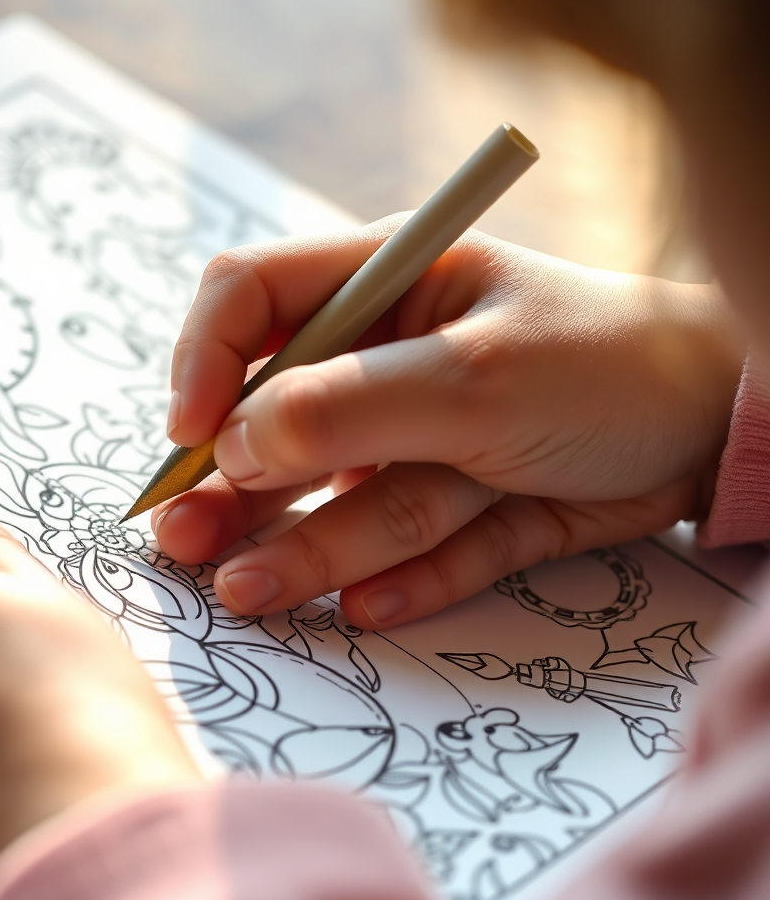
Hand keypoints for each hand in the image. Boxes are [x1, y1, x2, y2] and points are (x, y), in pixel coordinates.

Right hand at [154, 226, 743, 627]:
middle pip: (283, 422)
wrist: (719, 430)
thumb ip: (348, 409)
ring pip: (350, 501)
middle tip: (184, 538)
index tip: (189, 432)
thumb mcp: (472, 377)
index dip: (205, 358)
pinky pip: (422, 550)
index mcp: (384, 289)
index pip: (253, 299)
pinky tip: (371, 611)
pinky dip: (404, 580)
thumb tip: (233, 443)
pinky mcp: (466, 511)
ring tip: (249, 591)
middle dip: (236, 482)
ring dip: (303, 547)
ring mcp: (423, 445)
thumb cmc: (605, 363)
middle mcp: (389, 368)